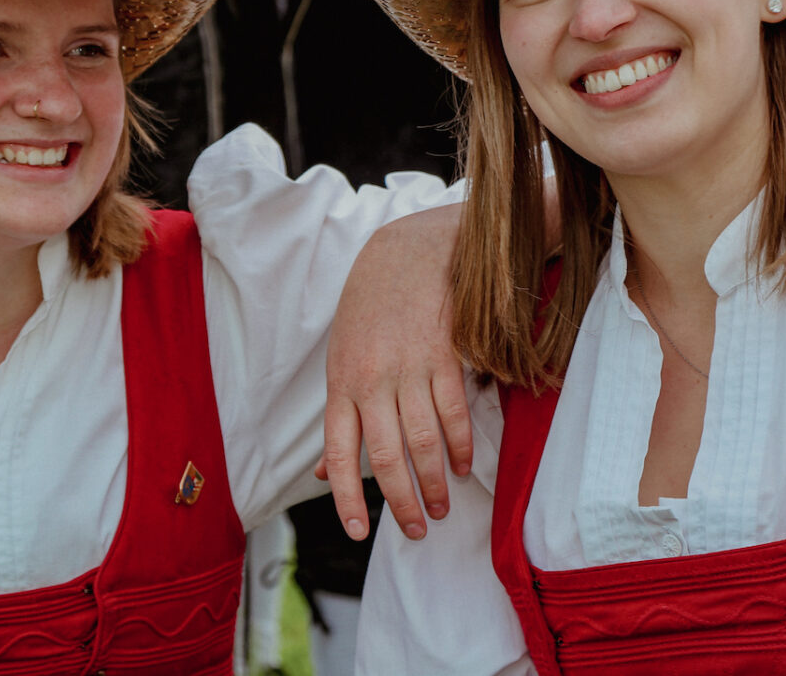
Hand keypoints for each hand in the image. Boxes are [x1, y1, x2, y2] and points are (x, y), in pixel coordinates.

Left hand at [319, 205, 472, 540]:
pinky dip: (459, 444)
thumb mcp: (342, 358)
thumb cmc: (369, 310)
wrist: (407, 253)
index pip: (339, 453)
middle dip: (402, 502)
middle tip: (416, 530)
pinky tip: (463, 466)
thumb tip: (323, 473)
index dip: (347, 497)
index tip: (357, 532)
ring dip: (435, 481)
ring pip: (423, 440)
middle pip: (387, 457)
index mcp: (341, 385)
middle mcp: (372, 381)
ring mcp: (408, 368)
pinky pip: (452, 411)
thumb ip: (339, 417)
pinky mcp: (442, 355)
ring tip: (441, 507)